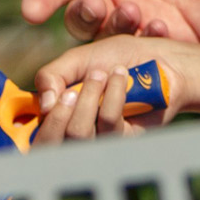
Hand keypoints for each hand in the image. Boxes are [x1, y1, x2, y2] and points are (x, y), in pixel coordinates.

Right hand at [19, 0, 199, 42]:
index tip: (31, 10)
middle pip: (77, 17)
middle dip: (81, 16)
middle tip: (102, 3)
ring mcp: (143, 19)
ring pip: (106, 42)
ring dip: (113, 31)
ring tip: (137, 10)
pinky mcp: (172, 41)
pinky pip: (145, 54)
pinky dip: (146, 46)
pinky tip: (164, 27)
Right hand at [28, 36, 186, 146]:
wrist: (160, 59)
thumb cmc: (120, 57)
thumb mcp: (79, 58)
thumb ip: (51, 76)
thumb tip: (42, 107)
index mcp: (63, 113)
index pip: (39, 136)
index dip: (43, 120)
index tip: (58, 95)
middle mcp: (77, 129)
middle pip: (51, 141)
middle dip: (64, 106)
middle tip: (85, 80)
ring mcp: (101, 137)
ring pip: (78, 134)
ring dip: (90, 96)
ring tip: (105, 74)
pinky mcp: (124, 138)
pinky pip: (108, 123)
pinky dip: (113, 95)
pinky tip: (122, 78)